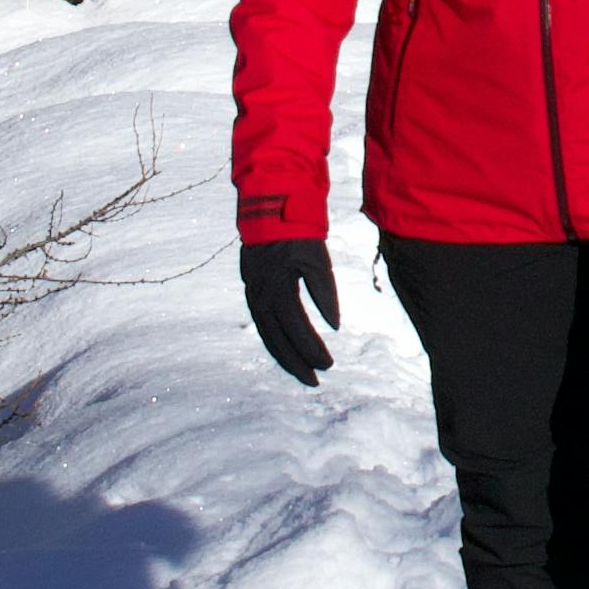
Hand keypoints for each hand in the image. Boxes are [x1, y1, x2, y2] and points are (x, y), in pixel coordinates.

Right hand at [242, 236, 339, 382]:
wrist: (270, 208)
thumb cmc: (298, 233)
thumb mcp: (318, 259)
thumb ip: (325, 293)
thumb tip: (334, 326)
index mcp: (278, 290)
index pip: (297, 330)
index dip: (312, 350)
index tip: (329, 365)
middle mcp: (261, 297)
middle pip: (278, 340)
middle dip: (297, 363)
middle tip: (316, 380)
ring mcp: (253, 294)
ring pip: (268, 336)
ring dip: (285, 357)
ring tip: (303, 373)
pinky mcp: (253, 290)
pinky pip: (263, 324)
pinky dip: (275, 341)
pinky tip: (286, 351)